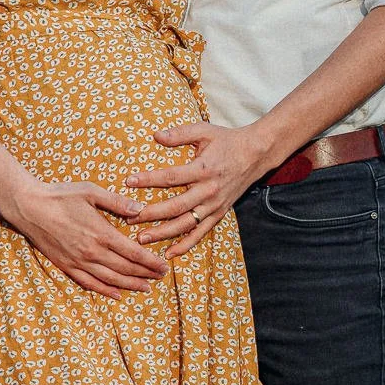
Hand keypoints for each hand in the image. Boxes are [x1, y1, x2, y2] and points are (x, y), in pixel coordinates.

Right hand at [12, 182, 168, 298]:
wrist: (28, 207)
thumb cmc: (60, 195)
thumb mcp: (91, 191)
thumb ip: (117, 202)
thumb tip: (140, 210)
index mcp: (101, 233)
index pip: (133, 253)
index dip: (151, 262)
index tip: (164, 266)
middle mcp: (91, 251)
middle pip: (125, 269)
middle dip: (146, 274)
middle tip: (161, 277)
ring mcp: (78, 261)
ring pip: (110, 279)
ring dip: (130, 285)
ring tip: (146, 288)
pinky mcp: (66, 266)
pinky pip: (89, 283)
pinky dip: (105, 290)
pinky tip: (117, 294)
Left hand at [127, 123, 273, 256]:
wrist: (256, 154)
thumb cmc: (227, 140)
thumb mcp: (204, 131)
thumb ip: (179, 133)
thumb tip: (155, 135)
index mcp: (203, 169)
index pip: (171, 177)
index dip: (148, 180)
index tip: (128, 181)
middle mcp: (209, 190)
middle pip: (175, 206)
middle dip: (150, 214)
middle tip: (128, 218)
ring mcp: (214, 205)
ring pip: (186, 224)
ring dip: (163, 233)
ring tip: (142, 238)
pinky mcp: (219, 213)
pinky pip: (201, 233)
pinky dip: (186, 245)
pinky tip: (169, 253)